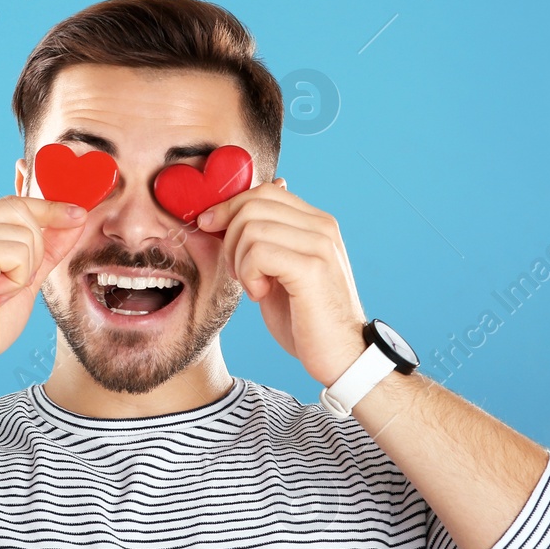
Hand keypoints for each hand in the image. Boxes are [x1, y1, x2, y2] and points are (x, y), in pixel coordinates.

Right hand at [0, 195, 86, 377]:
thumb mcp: (23, 277)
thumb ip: (46, 247)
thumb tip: (74, 218)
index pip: (13, 203)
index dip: (49, 208)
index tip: (77, 215)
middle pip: (22, 211)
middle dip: (34, 249)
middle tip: (9, 283)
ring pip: (26, 233)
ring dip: (24, 269)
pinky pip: (19, 252)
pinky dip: (17, 278)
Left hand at [196, 179, 367, 387]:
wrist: (340, 357)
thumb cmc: (305, 318)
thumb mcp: (279, 271)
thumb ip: (266, 239)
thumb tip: (238, 208)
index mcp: (316, 223)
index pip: (265, 191)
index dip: (229, 206)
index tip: (209, 226)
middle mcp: (322, 227)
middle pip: (253, 204)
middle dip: (230, 237)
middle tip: (238, 272)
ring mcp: (320, 245)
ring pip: (251, 228)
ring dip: (239, 261)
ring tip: (254, 287)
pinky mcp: (312, 269)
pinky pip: (259, 252)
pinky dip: (248, 275)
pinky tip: (260, 294)